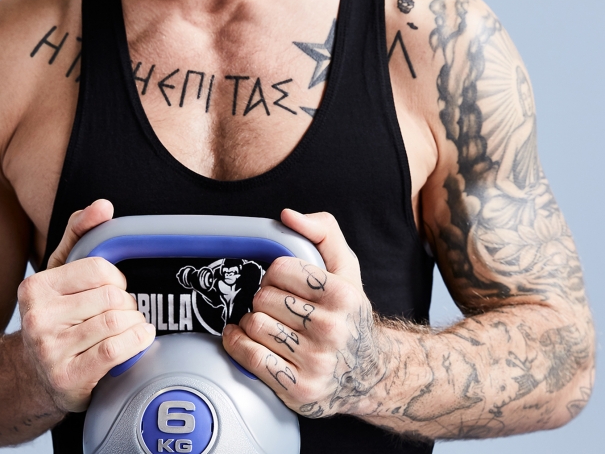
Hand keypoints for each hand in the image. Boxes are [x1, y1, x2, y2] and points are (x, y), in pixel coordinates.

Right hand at [18, 200, 154, 412]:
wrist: (31, 377)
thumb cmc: (55, 317)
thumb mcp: (60, 272)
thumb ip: (79, 233)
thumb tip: (102, 206)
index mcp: (35, 287)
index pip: (98, 268)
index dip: (116, 278)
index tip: (115, 288)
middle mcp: (37, 317)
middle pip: (110, 297)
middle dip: (127, 303)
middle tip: (123, 311)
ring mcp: (49, 350)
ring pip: (115, 322)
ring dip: (134, 323)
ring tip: (130, 325)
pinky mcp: (67, 378)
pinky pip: (115, 349)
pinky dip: (137, 340)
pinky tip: (138, 338)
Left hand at [222, 209, 383, 418]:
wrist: (368, 372)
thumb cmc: (348, 313)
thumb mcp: (346, 267)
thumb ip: (322, 230)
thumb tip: (287, 216)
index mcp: (342, 294)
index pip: (280, 269)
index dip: (274, 273)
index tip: (281, 282)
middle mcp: (331, 329)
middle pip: (263, 298)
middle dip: (263, 298)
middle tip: (274, 306)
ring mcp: (315, 362)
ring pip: (254, 324)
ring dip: (251, 321)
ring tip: (266, 323)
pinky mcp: (298, 388)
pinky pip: (250, 356)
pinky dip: (236, 343)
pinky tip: (242, 336)